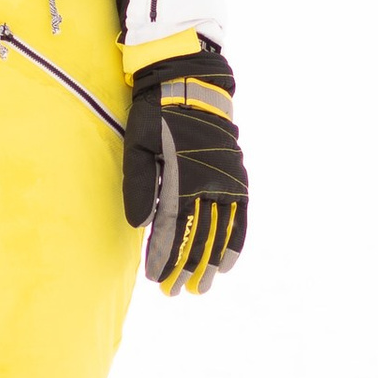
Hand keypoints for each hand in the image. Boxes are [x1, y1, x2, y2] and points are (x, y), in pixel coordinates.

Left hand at [123, 45, 246, 294]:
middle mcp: (209, 183)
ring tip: (202, 288)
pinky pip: (240, 216)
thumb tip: (139, 225)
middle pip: (198, 236)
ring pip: (220, 232)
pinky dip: (235, 242)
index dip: (165, 257)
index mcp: (182, 176)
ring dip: (210, 263)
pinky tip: (228, 264)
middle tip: (174, 293)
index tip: (157, 280)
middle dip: (185, 268)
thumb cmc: (156, 115)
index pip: (173, 229)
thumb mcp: (137, 144)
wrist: (191, 84)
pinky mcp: (236, 177)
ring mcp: (226, 181)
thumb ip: (139, 185)